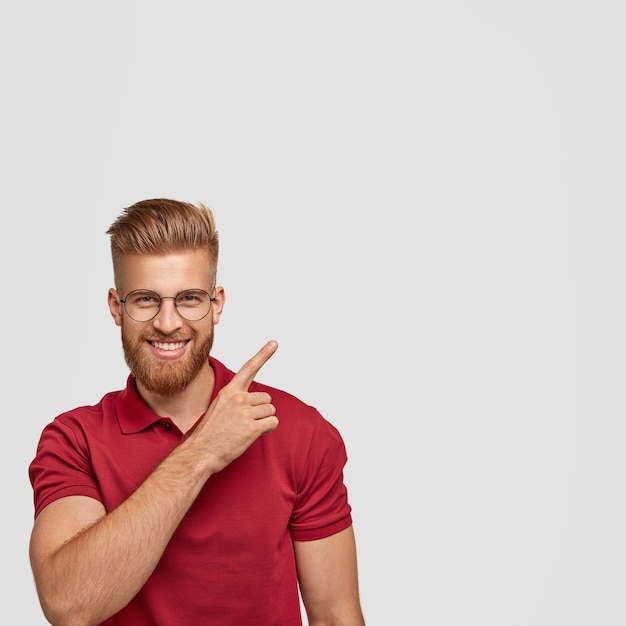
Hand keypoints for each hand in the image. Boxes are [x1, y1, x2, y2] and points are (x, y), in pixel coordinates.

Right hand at [199, 341, 278, 472]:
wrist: (200, 453)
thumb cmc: (211, 433)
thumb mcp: (219, 408)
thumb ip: (237, 400)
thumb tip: (257, 401)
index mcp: (229, 392)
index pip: (248, 368)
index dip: (263, 355)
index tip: (274, 343)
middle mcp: (238, 398)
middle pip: (266, 399)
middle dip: (261, 410)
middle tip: (244, 422)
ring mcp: (245, 413)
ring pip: (271, 411)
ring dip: (264, 420)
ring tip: (245, 429)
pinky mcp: (252, 427)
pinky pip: (273, 423)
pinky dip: (268, 429)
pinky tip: (252, 435)